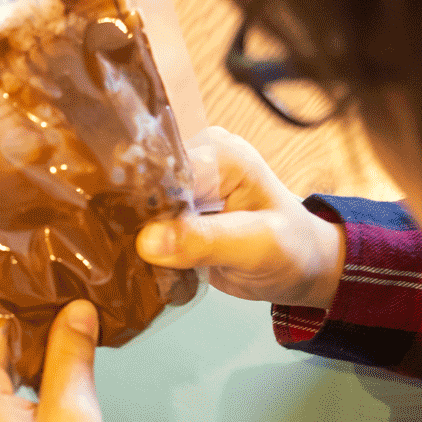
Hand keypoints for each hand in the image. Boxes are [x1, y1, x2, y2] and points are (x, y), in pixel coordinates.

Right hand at [138, 126, 345, 309]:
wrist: (303, 268)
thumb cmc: (293, 250)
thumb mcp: (258, 246)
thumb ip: (206, 241)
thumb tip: (148, 242)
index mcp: (219, 153)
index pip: (163, 170)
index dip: (141, 201)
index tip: (126, 232)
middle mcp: (196, 160)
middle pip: (144, 184)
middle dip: (131, 217)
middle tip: (119, 249)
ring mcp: (184, 187)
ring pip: (139, 203)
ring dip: (131, 231)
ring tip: (121, 256)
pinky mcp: (177, 211)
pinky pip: (146, 222)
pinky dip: (139, 242)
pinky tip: (133, 258)